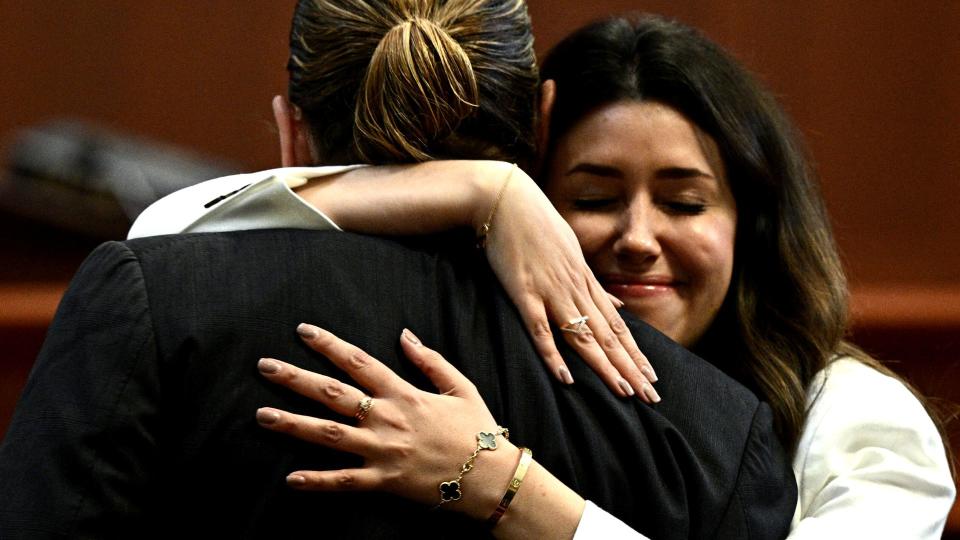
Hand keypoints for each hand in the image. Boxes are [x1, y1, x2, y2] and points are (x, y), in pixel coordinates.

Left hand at [255, 324, 518, 519]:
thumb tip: (404, 335)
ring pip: (328, 434)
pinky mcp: (383, 481)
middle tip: (265, 366)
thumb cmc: (477, 431)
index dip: (328, 344)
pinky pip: (344, 481)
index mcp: (403, 393)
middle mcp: (386, 418)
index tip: (303, 331)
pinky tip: (290, 478)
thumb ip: (430, 360)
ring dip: (293, 424)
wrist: (490, 477)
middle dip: (295, 378)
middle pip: (332, 394)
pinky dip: (317, 481)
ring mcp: (382, 450)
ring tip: (262, 416)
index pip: (357, 361)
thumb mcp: (460, 387)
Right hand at [478, 165, 659, 401]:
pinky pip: (540, 329)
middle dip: (630, 368)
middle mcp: (575, 289)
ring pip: (583, 336)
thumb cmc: (537, 225)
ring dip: (604, 366)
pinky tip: (565, 377)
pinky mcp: (524, 293)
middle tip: (651, 397)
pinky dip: (553, 354)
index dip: (635, 354)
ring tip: (623, 392)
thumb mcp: (574, 252)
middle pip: (607, 336)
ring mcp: (550, 291)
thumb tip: (618, 306)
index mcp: (585, 281)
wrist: (506, 199)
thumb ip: (594, 284)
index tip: (652, 378)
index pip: (617, 326)